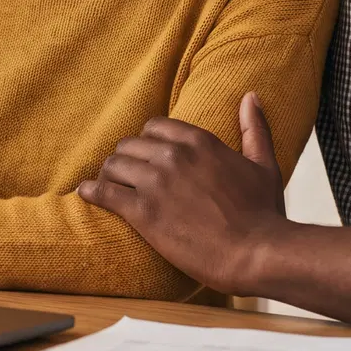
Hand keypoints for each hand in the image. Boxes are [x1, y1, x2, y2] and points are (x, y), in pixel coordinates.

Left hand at [78, 93, 291, 294]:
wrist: (256, 253)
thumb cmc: (263, 214)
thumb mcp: (264, 165)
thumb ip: (254, 129)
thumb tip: (251, 96)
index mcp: (199, 142)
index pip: (154, 127)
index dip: (146, 142)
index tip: (145, 156)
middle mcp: (173, 155)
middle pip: (129, 145)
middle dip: (125, 160)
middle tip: (125, 176)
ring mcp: (156, 183)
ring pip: (113, 166)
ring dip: (109, 176)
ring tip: (107, 187)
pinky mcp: (143, 212)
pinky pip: (104, 193)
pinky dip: (91, 192)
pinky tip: (86, 193)